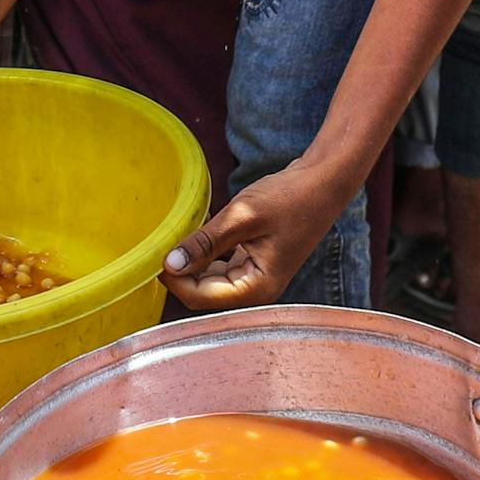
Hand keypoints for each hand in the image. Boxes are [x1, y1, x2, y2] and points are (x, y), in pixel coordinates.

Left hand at [161, 160, 348, 310]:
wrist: (323, 181)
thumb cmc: (290, 197)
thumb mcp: (243, 216)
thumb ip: (206, 242)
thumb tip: (170, 264)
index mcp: (257, 287)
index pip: (201, 298)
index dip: (175, 280)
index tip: (156, 255)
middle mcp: (256, 289)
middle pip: (204, 292)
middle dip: (182, 272)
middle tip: (163, 242)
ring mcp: (256, 275)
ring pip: (211, 279)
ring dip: (193, 262)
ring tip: (178, 236)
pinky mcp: (254, 261)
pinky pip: (221, 265)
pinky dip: (206, 253)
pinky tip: (199, 233)